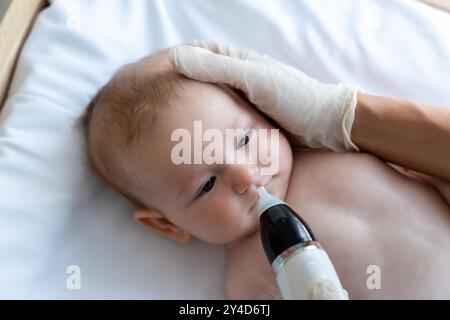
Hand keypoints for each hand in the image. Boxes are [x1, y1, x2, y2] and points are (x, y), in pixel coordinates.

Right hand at [168, 40, 360, 151]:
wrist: (326, 126)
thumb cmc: (294, 98)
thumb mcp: (254, 79)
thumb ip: (218, 69)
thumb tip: (176, 57)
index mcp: (238, 63)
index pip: (199, 56)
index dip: (177, 65)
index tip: (155, 78)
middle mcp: (238, 80)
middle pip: (201, 84)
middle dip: (181, 95)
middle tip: (159, 110)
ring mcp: (244, 103)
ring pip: (210, 108)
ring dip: (194, 116)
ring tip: (171, 129)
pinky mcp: (248, 125)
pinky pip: (222, 126)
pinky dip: (209, 131)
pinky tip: (197, 141)